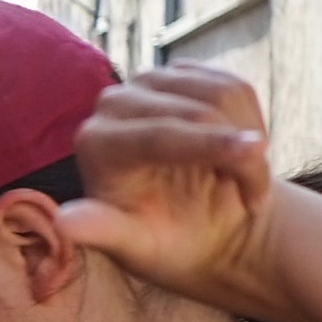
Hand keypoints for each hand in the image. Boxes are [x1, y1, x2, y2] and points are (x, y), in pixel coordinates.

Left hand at [54, 67, 295, 321]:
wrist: (196, 223)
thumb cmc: (163, 241)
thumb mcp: (135, 246)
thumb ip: (102, 231)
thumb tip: (64, 222)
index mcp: (95, 143)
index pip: (158, 134)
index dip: (210, 145)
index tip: (257, 154)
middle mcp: (115, 103)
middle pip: (197, 111)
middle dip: (237, 156)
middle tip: (254, 201)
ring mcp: (149, 82)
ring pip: (224, 94)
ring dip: (250, 141)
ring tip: (247, 182)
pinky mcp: (182, 74)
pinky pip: (236, 86)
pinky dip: (252, 123)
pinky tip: (242, 155)